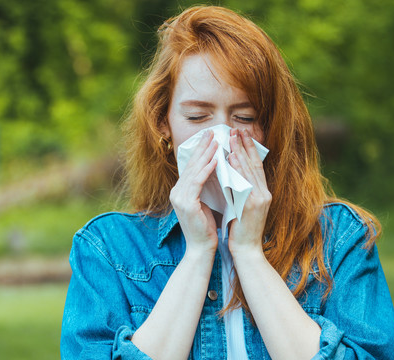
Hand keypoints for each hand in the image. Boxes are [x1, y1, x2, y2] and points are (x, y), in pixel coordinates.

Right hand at [170, 130, 219, 255]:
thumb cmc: (207, 227)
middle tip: (212, 132)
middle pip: (191, 165)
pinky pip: (198, 182)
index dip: (200, 151)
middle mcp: (177, 192)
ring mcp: (179, 197)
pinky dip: (207, 169)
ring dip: (206, 154)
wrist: (202, 249)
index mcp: (180, 191)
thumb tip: (217, 169)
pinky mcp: (186, 203)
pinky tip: (216, 160)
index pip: (191, 167)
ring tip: (216, 141)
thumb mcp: (206, 202)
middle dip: (202, 147)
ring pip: (194, 170)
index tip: (210, 138)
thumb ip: (207, 187)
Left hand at [227, 128, 270, 256]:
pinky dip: (238, 169)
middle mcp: (264, 193)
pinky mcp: (252, 205)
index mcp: (263, 193)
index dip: (250, 149)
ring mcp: (260, 199)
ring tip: (233, 137)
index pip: (256, 166)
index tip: (242, 135)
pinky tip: (232, 157)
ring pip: (250, 170)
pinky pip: (245, 182)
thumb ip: (240, 190)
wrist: (246, 250)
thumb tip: (230, 173)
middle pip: (255, 164)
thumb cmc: (241, 230)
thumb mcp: (243, 206)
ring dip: (241, 151)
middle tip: (237, 129)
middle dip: (246, 145)